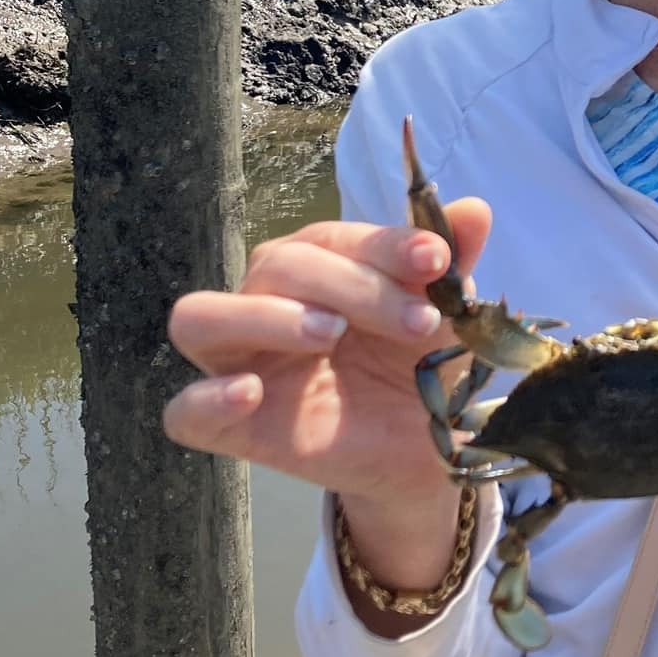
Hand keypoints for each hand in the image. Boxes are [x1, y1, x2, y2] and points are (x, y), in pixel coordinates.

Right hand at [163, 201, 489, 522]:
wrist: (431, 447)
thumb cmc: (426, 366)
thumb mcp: (447, 316)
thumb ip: (451, 265)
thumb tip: (473, 210)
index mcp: (317, 267)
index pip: (329, 239)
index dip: (382, 244)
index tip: (437, 260)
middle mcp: (268, 304)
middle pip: (276, 267)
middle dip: (351, 285)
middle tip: (416, 321)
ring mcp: (241, 364)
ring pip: (200, 317)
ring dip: (264, 315)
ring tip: (330, 334)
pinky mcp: (233, 428)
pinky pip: (183, 411)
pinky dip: (207, 398)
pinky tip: (252, 392)